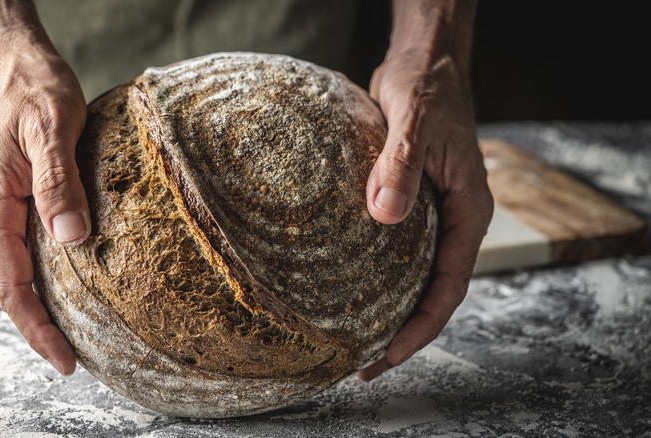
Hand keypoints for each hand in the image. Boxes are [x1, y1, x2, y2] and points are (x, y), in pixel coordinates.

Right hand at [0, 13, 88, 375]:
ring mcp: (3, 210)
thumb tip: (74, 240)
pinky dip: (50, 276)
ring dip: (47, 305)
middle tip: (80, 359)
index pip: (11, 287)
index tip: (65, 360)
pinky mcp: (19, 200)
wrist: (15, 61)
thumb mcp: (50, 129)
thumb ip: (58, 184)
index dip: (37, 328)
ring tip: (82, 334)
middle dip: (42, 328)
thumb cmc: (32, 89)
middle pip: (13, 289)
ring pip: (22, 271)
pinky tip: (77, 284)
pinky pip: (30, 248)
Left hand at [357, 0, 491, 380]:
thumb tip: (384, 216)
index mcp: (467, 211)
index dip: (421, 326)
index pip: (450, 285)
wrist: (425, 65)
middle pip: (432, 292)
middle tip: (362, 365)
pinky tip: (348, 290)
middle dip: (401, 332)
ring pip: (414, 276)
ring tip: (352, 340)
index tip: (389, 354)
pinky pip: (397, 252)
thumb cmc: (429, 89)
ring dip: (388, 309)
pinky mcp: (408, 204)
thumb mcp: (416, 122)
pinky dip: (378, 277)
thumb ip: (401, 166)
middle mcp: (452, 220)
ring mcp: (431, 215)